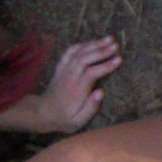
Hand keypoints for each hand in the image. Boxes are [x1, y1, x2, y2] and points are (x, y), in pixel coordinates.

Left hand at [0, 38, 122, 134]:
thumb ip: (90, 108)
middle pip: (85, 59)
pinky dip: (81, 45)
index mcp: (76, 90)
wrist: (43, 113)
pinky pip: (69, 52)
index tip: (119, 60)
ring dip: (94, 44)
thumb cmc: (64, 119)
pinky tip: (92, 42)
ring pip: (78, 53)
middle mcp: (69, 77)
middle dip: (101, 51)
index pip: (91, 73)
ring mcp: (63, 70)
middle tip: (116, 46)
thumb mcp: (78, 122)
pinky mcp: (60, 67)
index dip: (105, 66)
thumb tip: (101, 92)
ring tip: (109, 39)